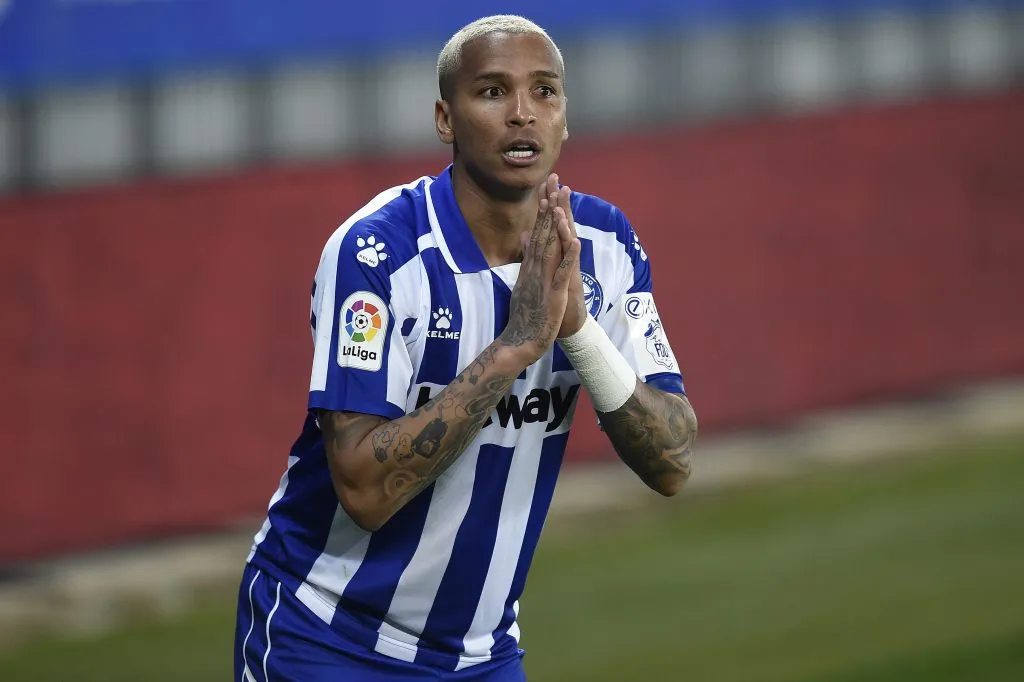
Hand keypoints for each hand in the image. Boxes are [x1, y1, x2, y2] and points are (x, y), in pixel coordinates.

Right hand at [499, 175, 579, 363]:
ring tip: (559, 201)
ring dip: (555, 224)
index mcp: (530, 266)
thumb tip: (524, 239)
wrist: (520, 342)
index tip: (546, 188)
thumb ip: (525, 259)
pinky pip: (562, 272)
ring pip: (550, 246)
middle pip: (542, 231)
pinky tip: (573, 240)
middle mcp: (535, 268)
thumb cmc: (524, 316)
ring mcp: (543, 279)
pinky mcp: (553, 293)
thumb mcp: (523, 282)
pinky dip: (568, 256)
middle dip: (547, 205)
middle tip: (552, 180)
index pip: (536, 232)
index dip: (542, 209)